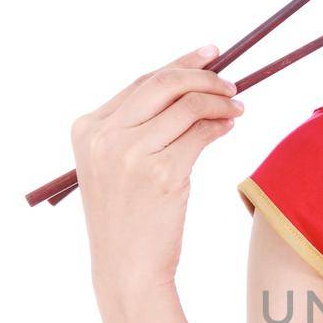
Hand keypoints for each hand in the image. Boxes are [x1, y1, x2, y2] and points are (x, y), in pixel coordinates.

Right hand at [70, 42, 243, 301]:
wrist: (126, 268)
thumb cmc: (127, 220)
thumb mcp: (115, 168)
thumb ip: (138, 128)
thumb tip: (189, 87)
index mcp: (87, 129)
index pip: (141, 82)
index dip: (179, 63)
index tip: (211, 53)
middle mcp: (104, 136)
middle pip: (164, 84)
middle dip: (203, 76)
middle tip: (232, 83)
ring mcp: (131, 154)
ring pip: (187, 106)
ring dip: (219, 102)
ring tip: (236, 109)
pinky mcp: (162, 173)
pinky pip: (201, 133)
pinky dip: (220, 125)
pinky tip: (228, 127)